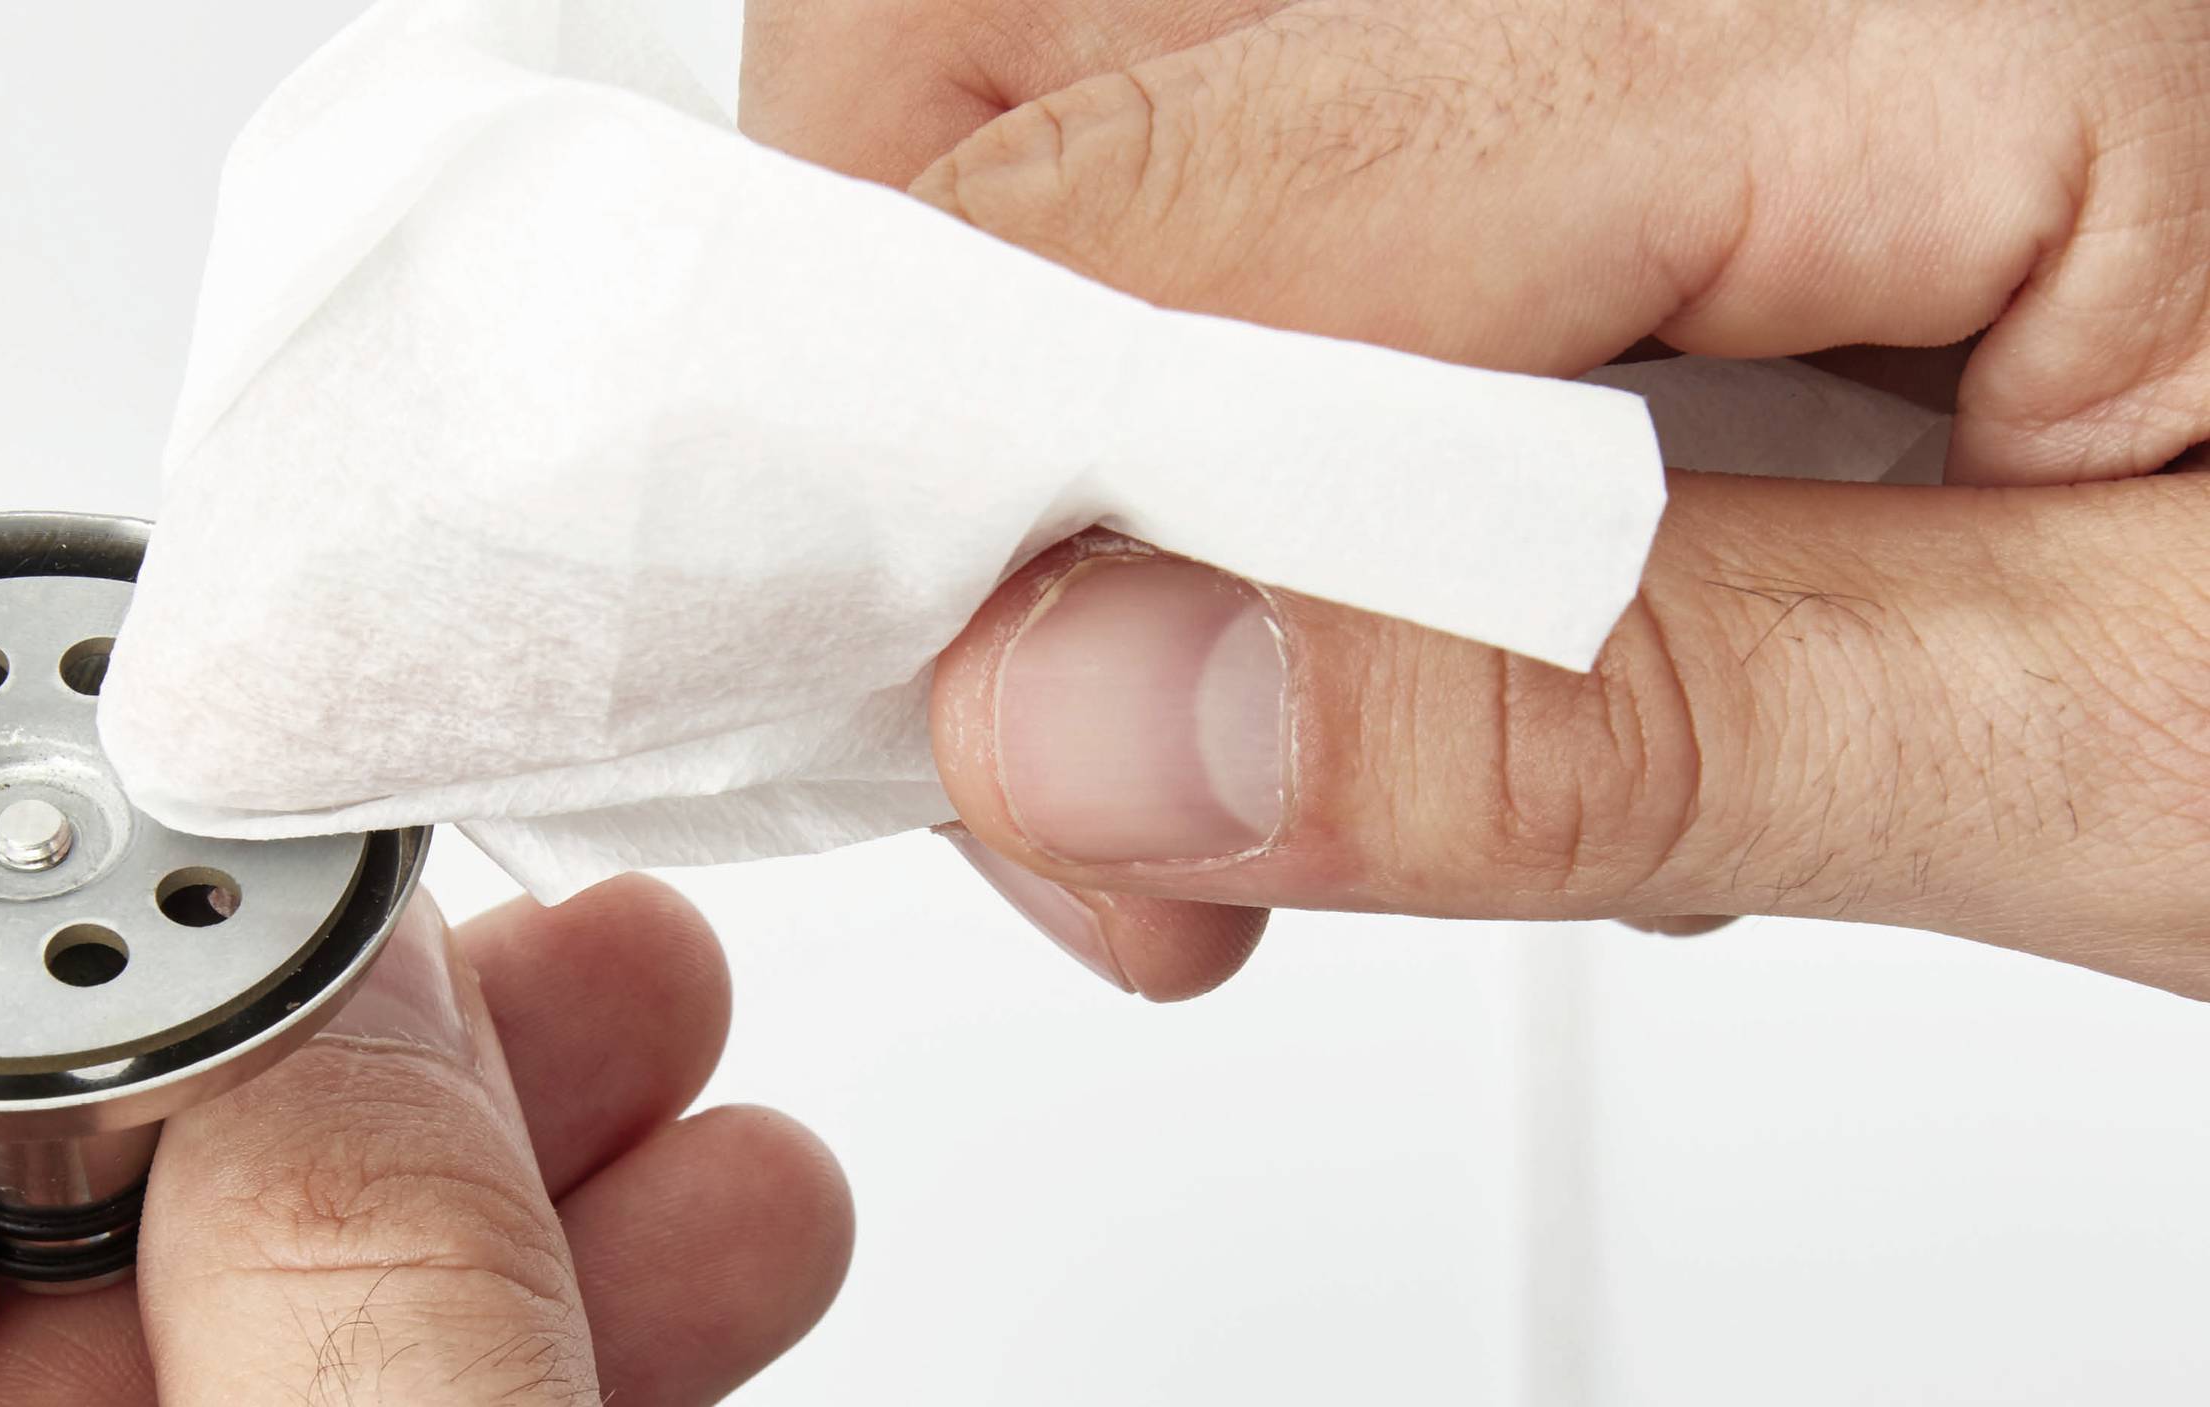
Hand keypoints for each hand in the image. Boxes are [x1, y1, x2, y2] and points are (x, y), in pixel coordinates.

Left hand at [0, 877, 849, 1404]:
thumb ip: (345, 1267)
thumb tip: (359, 985)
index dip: (28, 914)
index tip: (238, 770)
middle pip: (59, 1222)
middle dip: (353, 1043)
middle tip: (529, 914)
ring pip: (256, 1337)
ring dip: (508, 1187)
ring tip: (698, 1069)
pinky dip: (538, 1344)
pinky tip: (709, 1253)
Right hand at [747, 0, 2209, 999]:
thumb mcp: (2162, 748)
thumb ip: (1607, 719)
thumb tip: (1090, 728)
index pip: (1180, 157)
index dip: (992, 478)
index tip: (1035, 793)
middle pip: (1053, 39)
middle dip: (983, 408)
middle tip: (1130, 743)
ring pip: (1121, 92)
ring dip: (1111, 420)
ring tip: (1355, 684)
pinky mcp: (1657, 61)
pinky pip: (1285, 159)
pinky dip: (1253, 396)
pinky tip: (1457, 569)